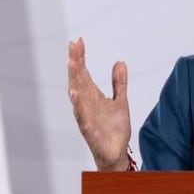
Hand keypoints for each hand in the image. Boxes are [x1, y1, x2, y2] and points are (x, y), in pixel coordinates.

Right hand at [67, 38, 132, 170]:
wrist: (117, 153)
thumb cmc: (114, 129)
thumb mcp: (121, 100)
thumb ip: (119, 82)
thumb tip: (120, 62)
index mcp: (92, 96)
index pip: (84, 73)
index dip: (80, 57)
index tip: (78, 41)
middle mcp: (85, 104)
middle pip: (78, 80)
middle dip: (75, 63)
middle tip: (73, 46)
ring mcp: (86, 116)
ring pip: (77, 95)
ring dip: (74, 79)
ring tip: (72, 63)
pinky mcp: (89, 130)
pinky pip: (82, 116)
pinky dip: (78, 105)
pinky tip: (75, 94)